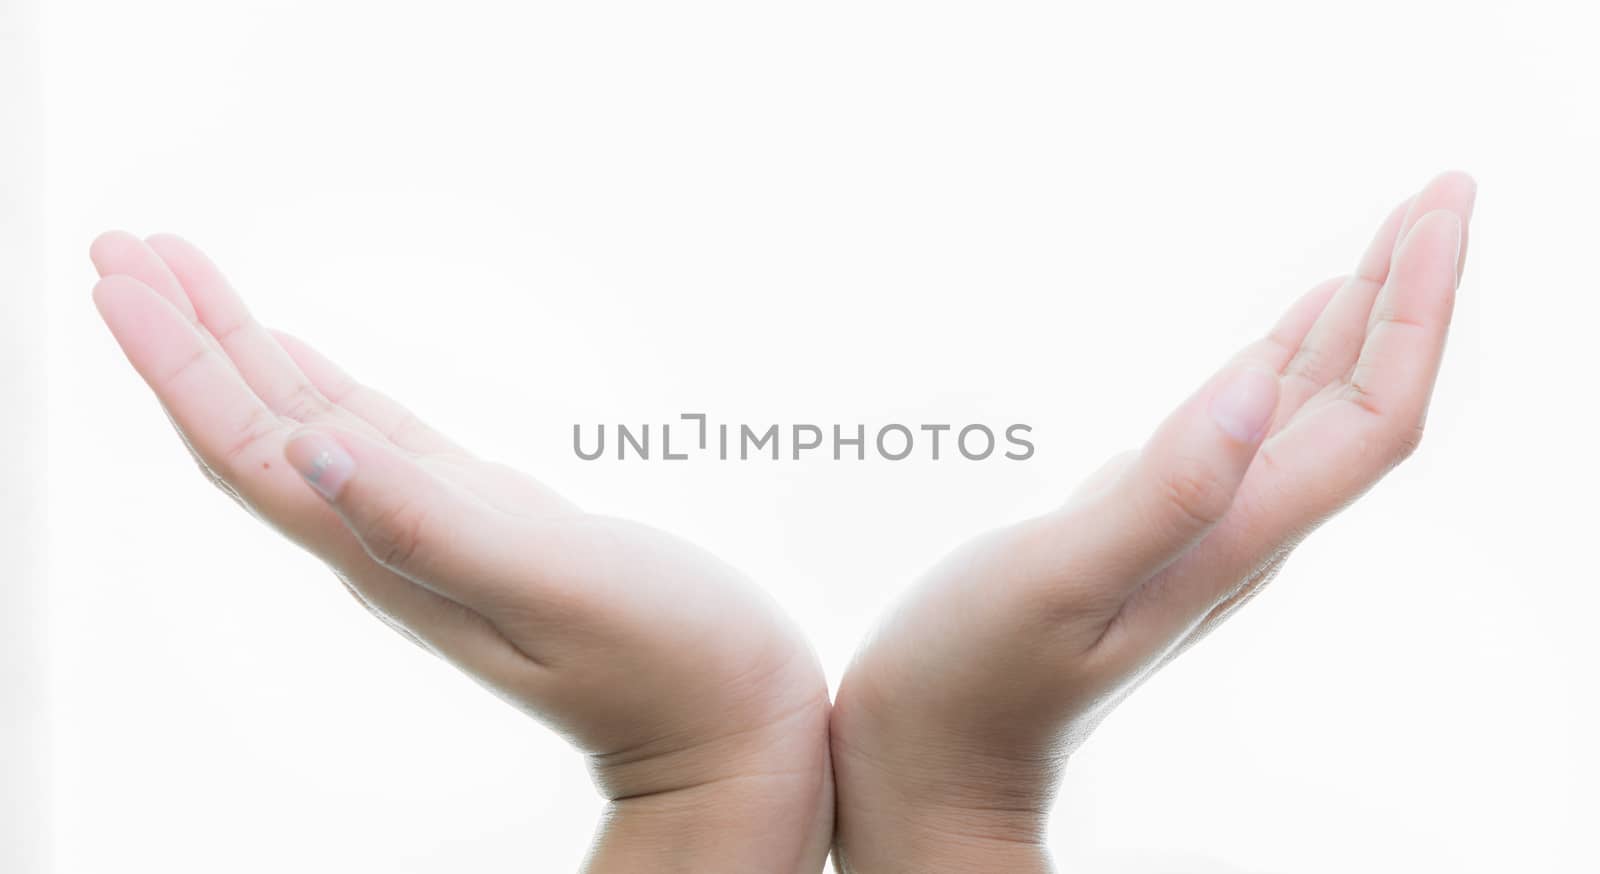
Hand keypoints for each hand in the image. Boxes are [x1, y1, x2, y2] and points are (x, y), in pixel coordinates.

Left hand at [91, 235, 832, 872]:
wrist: (725, 726)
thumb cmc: (664, 661)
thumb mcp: (550, 585)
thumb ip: (430, 524)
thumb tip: (307, 449)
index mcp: (388, 554)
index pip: (249, 448)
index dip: (177, 362)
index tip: (120, 278)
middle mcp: (390, 540)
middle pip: (256, 427)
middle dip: (186, 336)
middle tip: (126, 246)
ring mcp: (435, 529)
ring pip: (308, 426)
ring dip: (241, 351)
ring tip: (185, 278)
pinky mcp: (486, 518)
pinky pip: (375, 441)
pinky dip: (324, 390)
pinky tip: (300, 364)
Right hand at [828, 172, 1476, 872]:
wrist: (937, 759)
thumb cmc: (977, 681)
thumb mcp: (1058, 582)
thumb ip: (1162, 493)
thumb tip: (1254, 383)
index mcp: (1233, 536)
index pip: (1373, 415)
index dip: (1419, 309)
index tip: (1440, 207)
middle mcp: (1237, 531)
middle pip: (1363, 402)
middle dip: (1411, 292)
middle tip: (1443, 190)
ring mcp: (1198, 529)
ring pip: (1311, 411)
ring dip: (1361, 323)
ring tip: (1394, 241)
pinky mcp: (1152, 523)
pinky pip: (1251, 428)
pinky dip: (1285, 365)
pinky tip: (1288, 338)